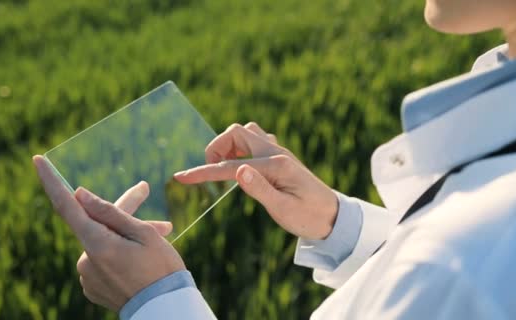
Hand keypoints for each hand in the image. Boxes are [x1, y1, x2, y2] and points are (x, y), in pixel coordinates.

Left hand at [33, 155, 184, 311]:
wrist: (167, 310)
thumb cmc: (161, 269)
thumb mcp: (143, 234)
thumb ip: (110, 213)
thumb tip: (80, 195)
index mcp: (97, 245)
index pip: (66, 206)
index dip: (51, 181)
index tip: (37, 160)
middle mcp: (86, 261)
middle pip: (96, 223)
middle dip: (122, 208)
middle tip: (144, 190)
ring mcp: (88, 276)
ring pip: (104, 241)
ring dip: (127, 233)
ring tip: (162, 231)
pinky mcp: (94, 287)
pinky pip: (104, 258)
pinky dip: (121, 250)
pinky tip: (143, 254)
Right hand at [174, 122, 338, 239]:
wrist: (333, 217)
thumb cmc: (309, 217)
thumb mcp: (283, 209)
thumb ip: (260, 189)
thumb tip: (237, 170)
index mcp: (275, 165)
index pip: (229, 166)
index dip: (203, 171)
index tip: (181, 177)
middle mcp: (276, 152)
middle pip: (236, 132)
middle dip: (217, 148)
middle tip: (213, 172)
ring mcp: (278, 152)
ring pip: (245, 133)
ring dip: (230, 146)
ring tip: (226, 169)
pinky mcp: (279, 157)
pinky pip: (255, 140)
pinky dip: (241, 149)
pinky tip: (243, 167)